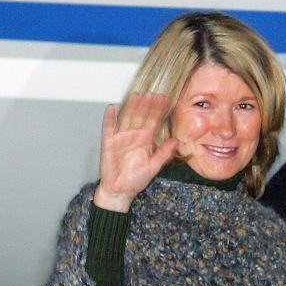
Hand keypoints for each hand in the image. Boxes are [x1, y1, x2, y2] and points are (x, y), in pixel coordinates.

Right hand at [93, 92, 179, 211]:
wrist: (120, 191)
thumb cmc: (136, 180)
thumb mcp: (153, 167)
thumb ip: (164, 154)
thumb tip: (176, 141)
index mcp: (146, 140)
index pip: (153, 122)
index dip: (159, 112)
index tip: (166, 100)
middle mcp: (134, 136)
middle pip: (141, 117)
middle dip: (147, 106)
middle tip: (153, 94)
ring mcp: (121, 137)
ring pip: (127, 118)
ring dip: (131, 107)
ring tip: (137, 96)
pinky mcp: (109, 142)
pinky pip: (108, 128)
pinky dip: (110, 118)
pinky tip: (113, 108)